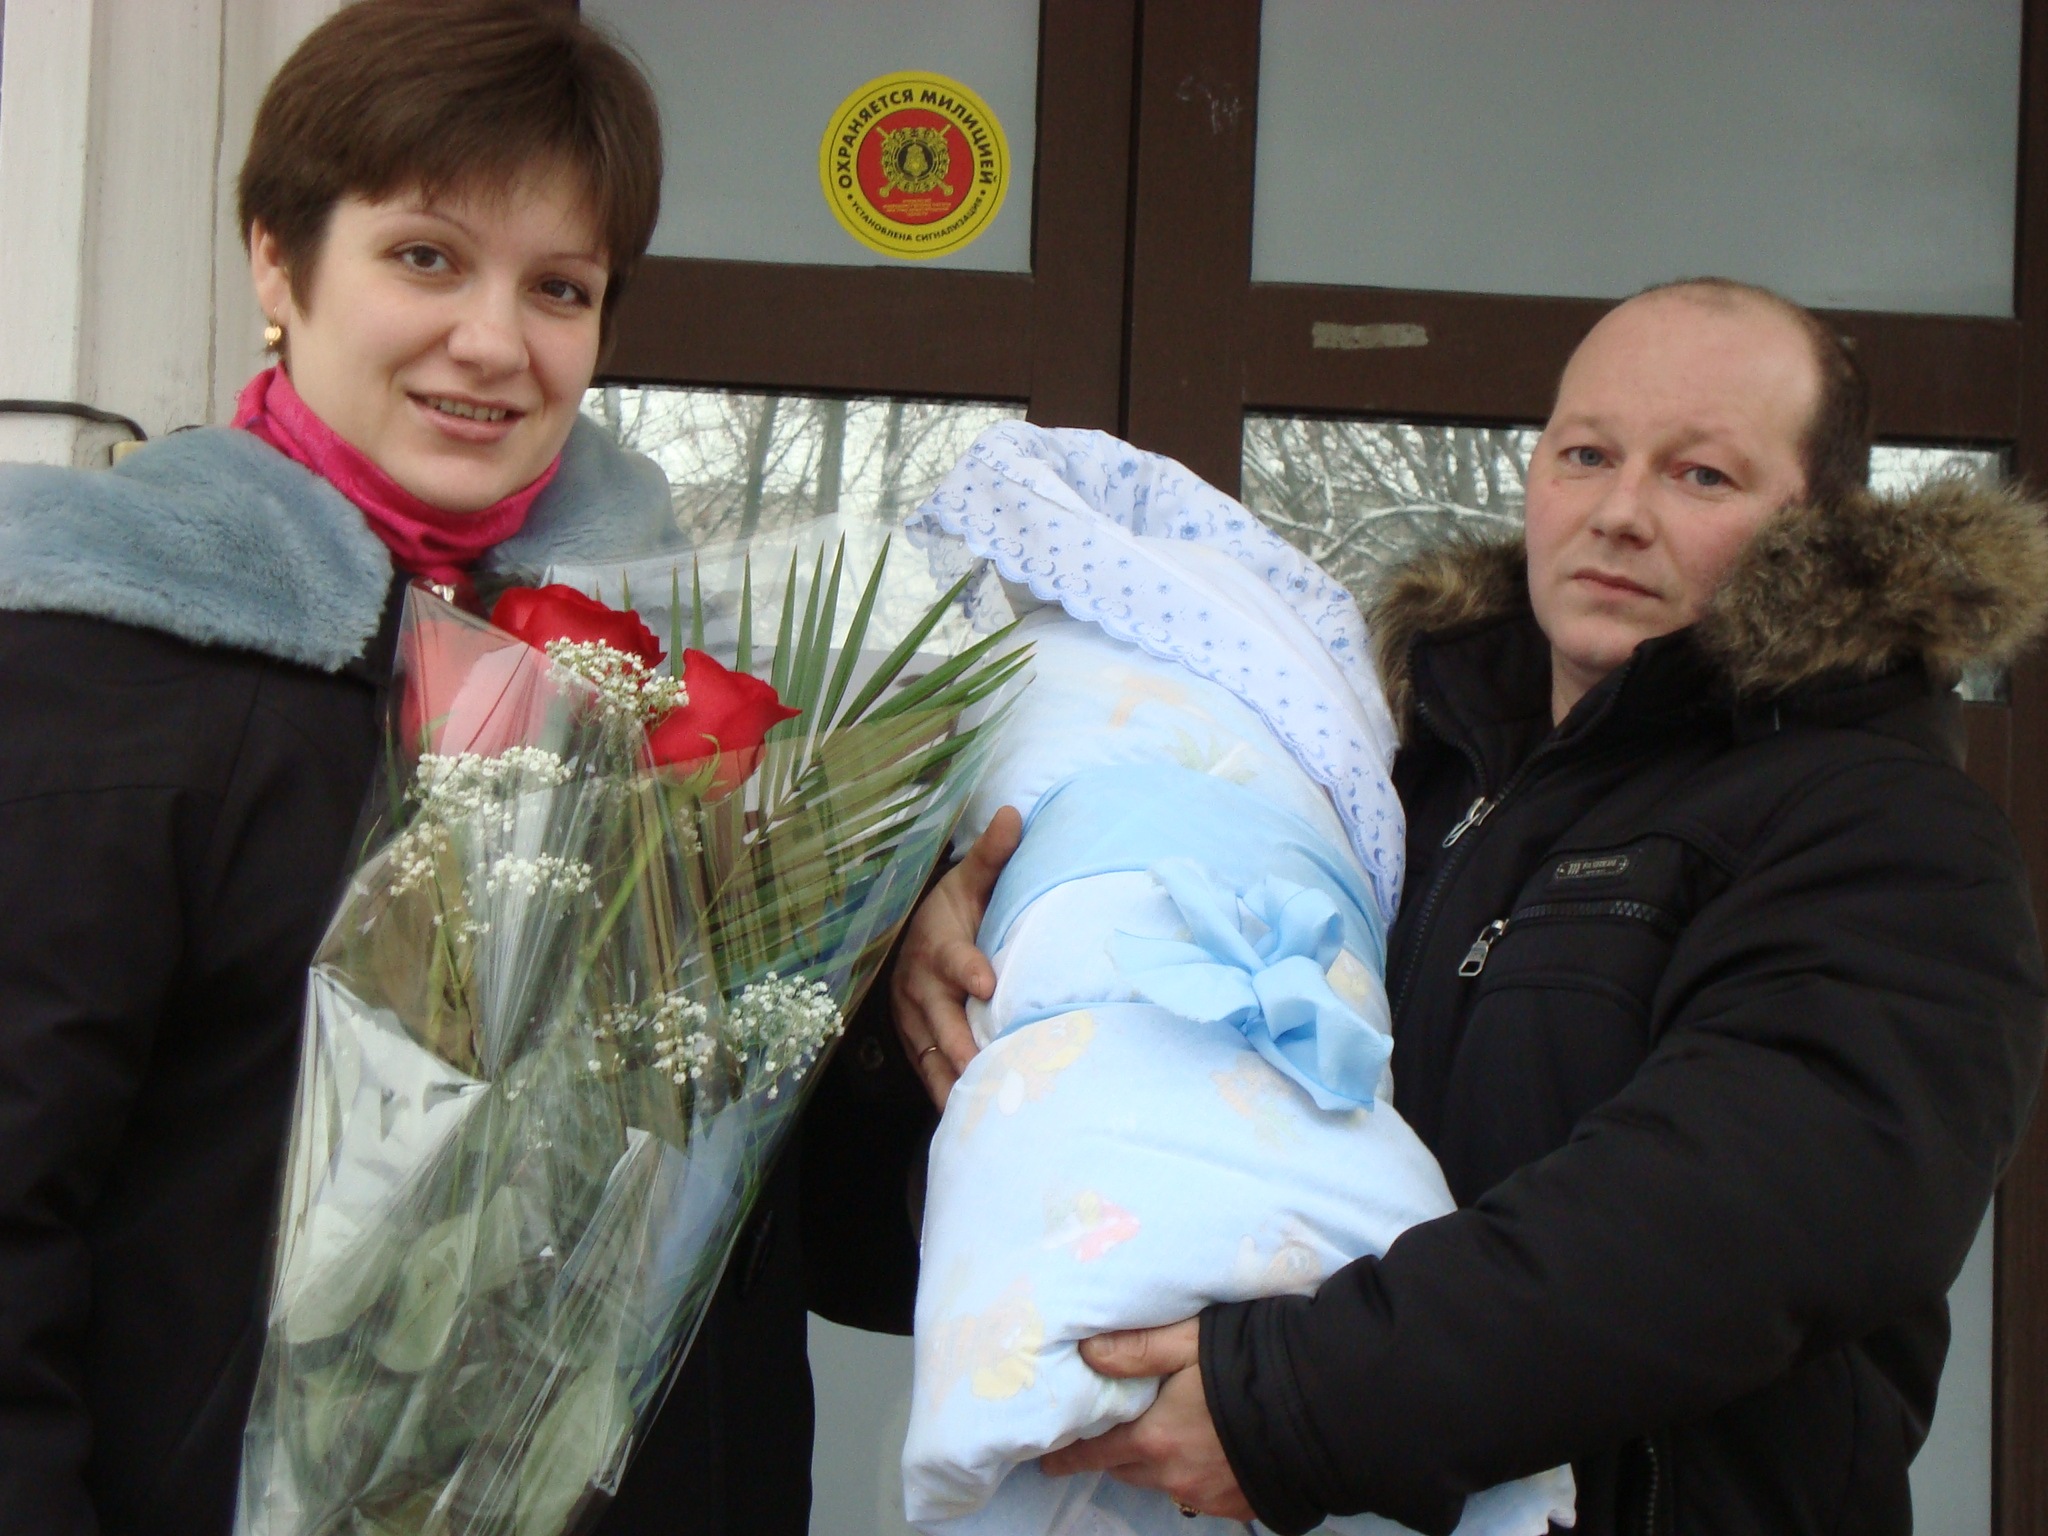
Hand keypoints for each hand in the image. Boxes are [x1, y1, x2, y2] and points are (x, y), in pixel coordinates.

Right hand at [890, 806, 1021, 1107]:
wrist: (909, 933)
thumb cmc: (953, 908)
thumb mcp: (969, 879)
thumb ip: (994, 856)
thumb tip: (1015, 814)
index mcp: (937, 944)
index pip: (952, 958)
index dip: (968, 970)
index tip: (987, 983)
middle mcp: (919, 987)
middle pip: (940, 1021)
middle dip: (962, 1048)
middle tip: (991, 1072)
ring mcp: (913, 1020)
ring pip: (932, 1055)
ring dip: (955, 1082)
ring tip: (982, 1111)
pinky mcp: (915, 1043)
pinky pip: (929, 1073)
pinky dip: (947, 1096)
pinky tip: (970, 1123)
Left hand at [1039, 1319, 1253, 1522]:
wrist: (1330, 1410)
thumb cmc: (1256, 1366)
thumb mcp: (1193, 1340)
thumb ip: (1139, 1347)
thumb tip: (1086, 1349)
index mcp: (1156, 1438)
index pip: (1096, 1452)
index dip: (1069, 1455)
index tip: (1048, 1462)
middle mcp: (1176, 1477)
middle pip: (1128, 1469)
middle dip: (1113, 1454)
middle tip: (1105, 1436)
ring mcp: (1210, 1498)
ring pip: (1163, 1484)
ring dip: (1154, 1465)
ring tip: (1158, 1441)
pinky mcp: (1241, 1507)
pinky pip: (1201, 1495)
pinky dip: (1193, 1476)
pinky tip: (1207, 1454)